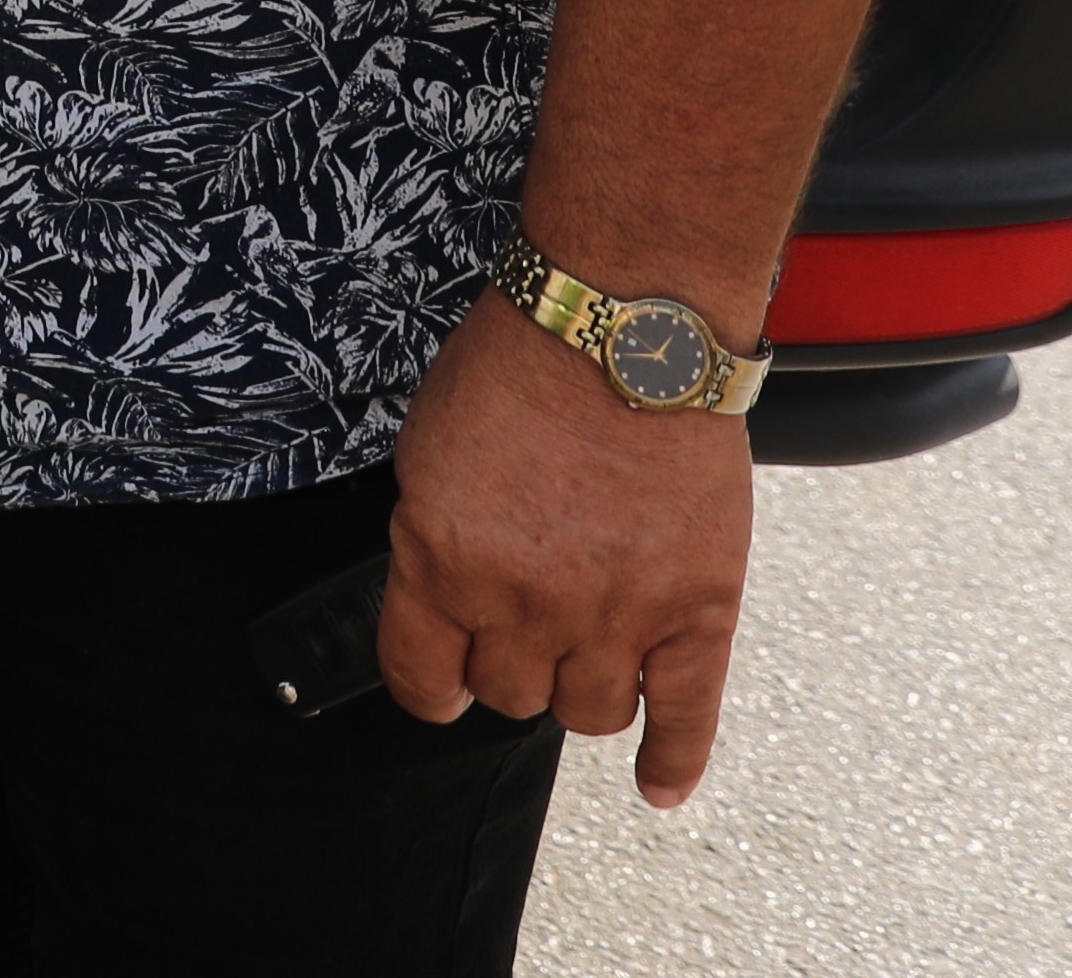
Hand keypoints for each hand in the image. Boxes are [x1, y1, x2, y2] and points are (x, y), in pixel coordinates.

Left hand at [382, 289, 756, 804]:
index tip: (442, 682)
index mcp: (443, 561)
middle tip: (525, 630)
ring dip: (580, 691)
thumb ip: (433, 542)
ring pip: (586, 712)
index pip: (421, 676)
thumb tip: (442, 602)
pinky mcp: (696, 609)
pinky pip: (684, 714)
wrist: (623, 331)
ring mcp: (616, 612)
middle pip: (509, 695)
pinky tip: (658, 786)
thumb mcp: (427, 454)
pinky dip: (674, 758)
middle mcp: (526, 601)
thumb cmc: (518, 371)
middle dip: (508, 667)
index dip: (430, 685)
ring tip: (585, 654)